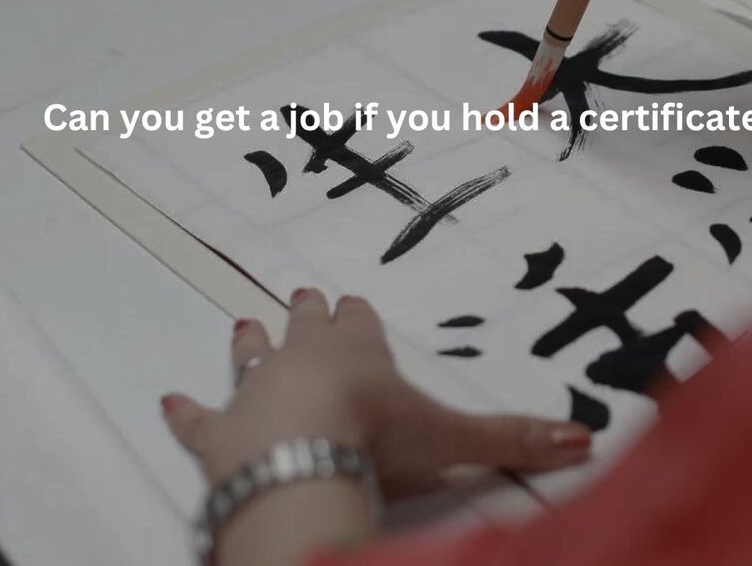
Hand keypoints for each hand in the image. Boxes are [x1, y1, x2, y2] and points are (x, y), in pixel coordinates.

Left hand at [161, 289, 593, 498]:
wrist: (301, 457)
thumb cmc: (375, 435)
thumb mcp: (454, 438)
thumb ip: (514, 440)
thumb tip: (582, 440)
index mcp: (358, 353)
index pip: (357, 323)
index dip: (355, 315)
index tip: (350, 299)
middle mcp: (303, 360)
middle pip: (304, 328)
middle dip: (305, 314)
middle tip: (300, 294)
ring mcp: (255, 391)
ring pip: (250, 357)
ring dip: (249, 344)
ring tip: (243, 323)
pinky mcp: (217, 432)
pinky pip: (197, 417)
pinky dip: (185, 411)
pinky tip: (169, 400)